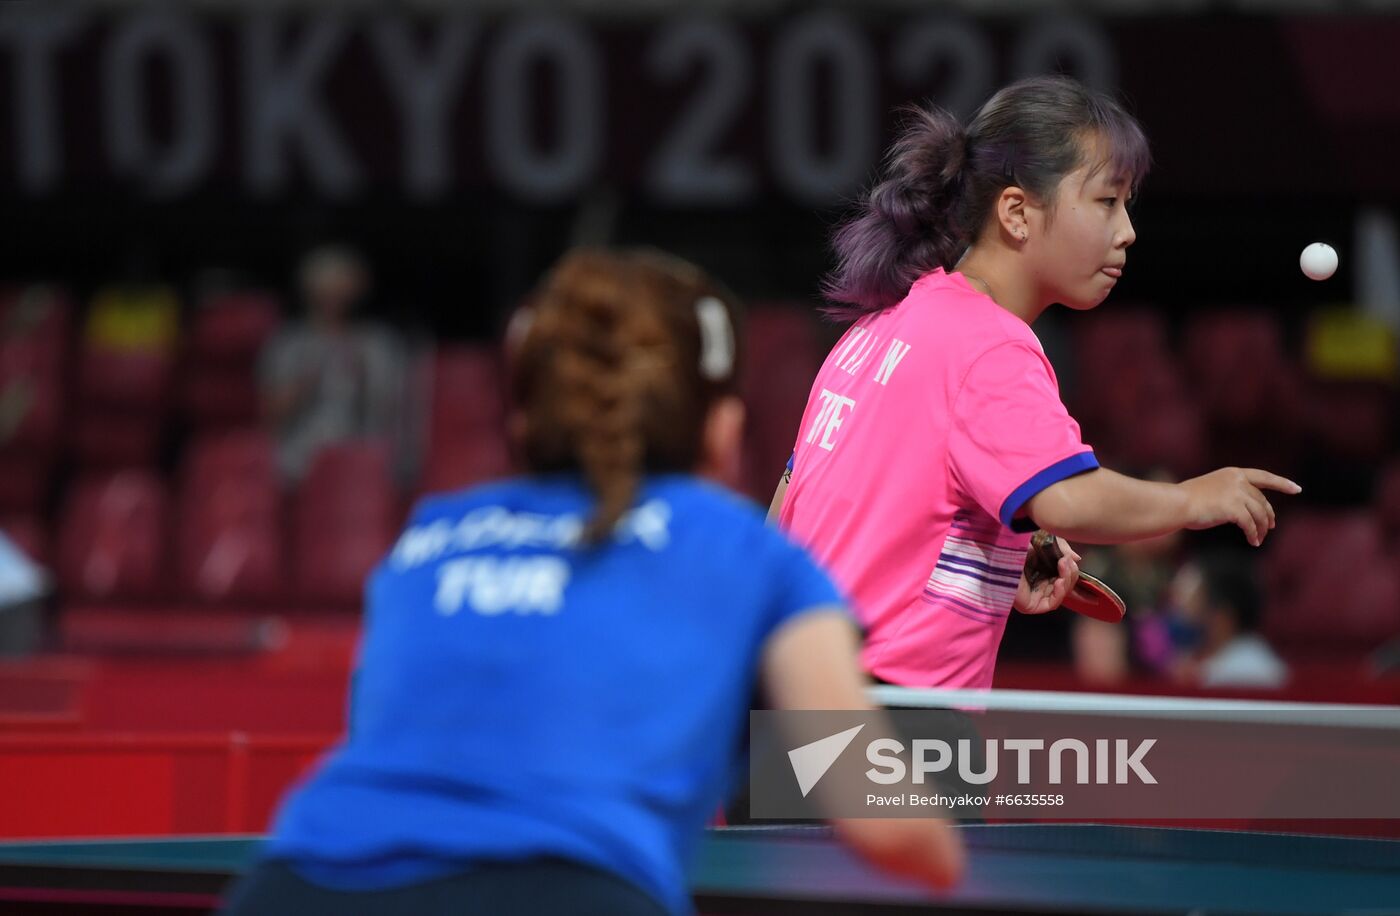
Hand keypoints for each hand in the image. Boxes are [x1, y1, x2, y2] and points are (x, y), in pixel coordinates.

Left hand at [1015, 535, 1080, 613]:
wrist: (995, 549)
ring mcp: (1033, 596)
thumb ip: (1061, 549)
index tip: (1074, 560)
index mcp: (1038, 570)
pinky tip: (1059, 580)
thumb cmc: (1013, 543)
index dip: (1073, 572)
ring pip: (1062, 593)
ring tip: (1063, 564)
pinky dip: (1060, 592)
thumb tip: (1077, 560)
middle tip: (1067, 559)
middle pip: (1066, 585)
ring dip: (1068, 579)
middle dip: (1071, 572)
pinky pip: (1052, 603)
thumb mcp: (1043, 541)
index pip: (1062, 577)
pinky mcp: (1029, 606)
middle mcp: (1036, 585)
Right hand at [1179, 468, 1301, 547]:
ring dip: (1261, 529)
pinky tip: (1253, 542)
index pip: (1264, 477)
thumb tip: (1243, 512)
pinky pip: (1250, 525)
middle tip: (1269, 527)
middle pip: (1262, 501)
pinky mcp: (1234, 509)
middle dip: (1268, 516)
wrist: (1176, 504)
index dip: (1282, 483)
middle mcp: (1238, 481)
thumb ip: (1228, 495)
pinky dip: (1253, 535)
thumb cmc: (1186, 500)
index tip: (1297, 489)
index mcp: (1233, 474)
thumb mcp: (1211, 491)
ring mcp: (1237, 494)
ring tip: (1258, 539)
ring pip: (1259, 515)